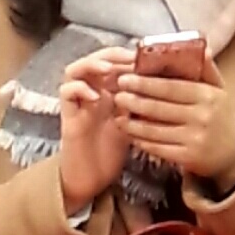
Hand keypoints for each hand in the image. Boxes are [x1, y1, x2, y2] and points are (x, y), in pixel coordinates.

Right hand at [59, 46, 134, 213]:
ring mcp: (78, 102)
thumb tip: (168, 89)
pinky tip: (96, 96)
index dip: (129, 55)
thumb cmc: (112, 152)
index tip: (148, 58)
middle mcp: (91, 91)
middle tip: (129, 59)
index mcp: (108, 91)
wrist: (91, 178)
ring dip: (92, 65)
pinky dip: (79, 89)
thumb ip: (142, 105)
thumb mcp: (134, 123)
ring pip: (75, 69)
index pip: (115, 61)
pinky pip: (66, 92)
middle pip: (95, 58)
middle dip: (112, 55)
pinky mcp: (68, 115)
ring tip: (108, 69)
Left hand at [114, 52, 234, 192]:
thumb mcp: (218, 90)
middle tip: (117, 95)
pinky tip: (131, 134)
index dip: (145, 83)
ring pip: (155, 130)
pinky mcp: (187, 158)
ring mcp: (195, 139)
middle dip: (134, 101)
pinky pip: (158, 148)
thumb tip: (202, 46)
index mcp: (208, 96)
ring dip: (132, 123)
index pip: (171, 87)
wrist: (233, 153)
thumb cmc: (219, 115)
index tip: (125, 78)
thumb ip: (206, 69)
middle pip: (159, 108)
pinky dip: (141, 140)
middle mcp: (202, 117)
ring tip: (118, 115)